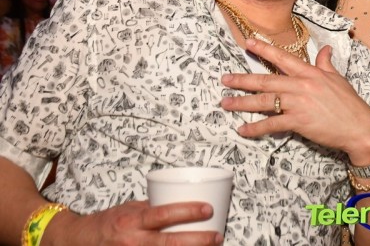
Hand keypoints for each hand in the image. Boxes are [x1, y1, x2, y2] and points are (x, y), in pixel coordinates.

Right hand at [46, 201, 221, 245]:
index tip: (208, 208)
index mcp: (133, 220)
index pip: (164, 214)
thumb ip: (152, 208)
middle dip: (198, 240)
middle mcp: (133, 240)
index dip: (188, 211)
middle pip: (171, 242)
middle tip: (217, 236)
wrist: (77, 241)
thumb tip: (181, 203)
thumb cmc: (107, 222)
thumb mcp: (129, 208)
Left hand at [220, 40, 369, 164]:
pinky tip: (243, 129)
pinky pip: (271, 124)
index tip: (247, 42)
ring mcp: (298, 103)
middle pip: (266, 80)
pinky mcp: (298, 122)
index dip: (264, 50)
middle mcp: (301, 85)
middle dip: (242, 79)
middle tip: (224, 79)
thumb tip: (326, 49)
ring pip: (264, 100)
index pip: (282, 57)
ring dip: (242, 102)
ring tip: (225, 103)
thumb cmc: (350, 104)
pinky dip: (256, 128)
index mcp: (310, 72)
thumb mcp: (338, 79)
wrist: (359, 128)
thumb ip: (326, 64)